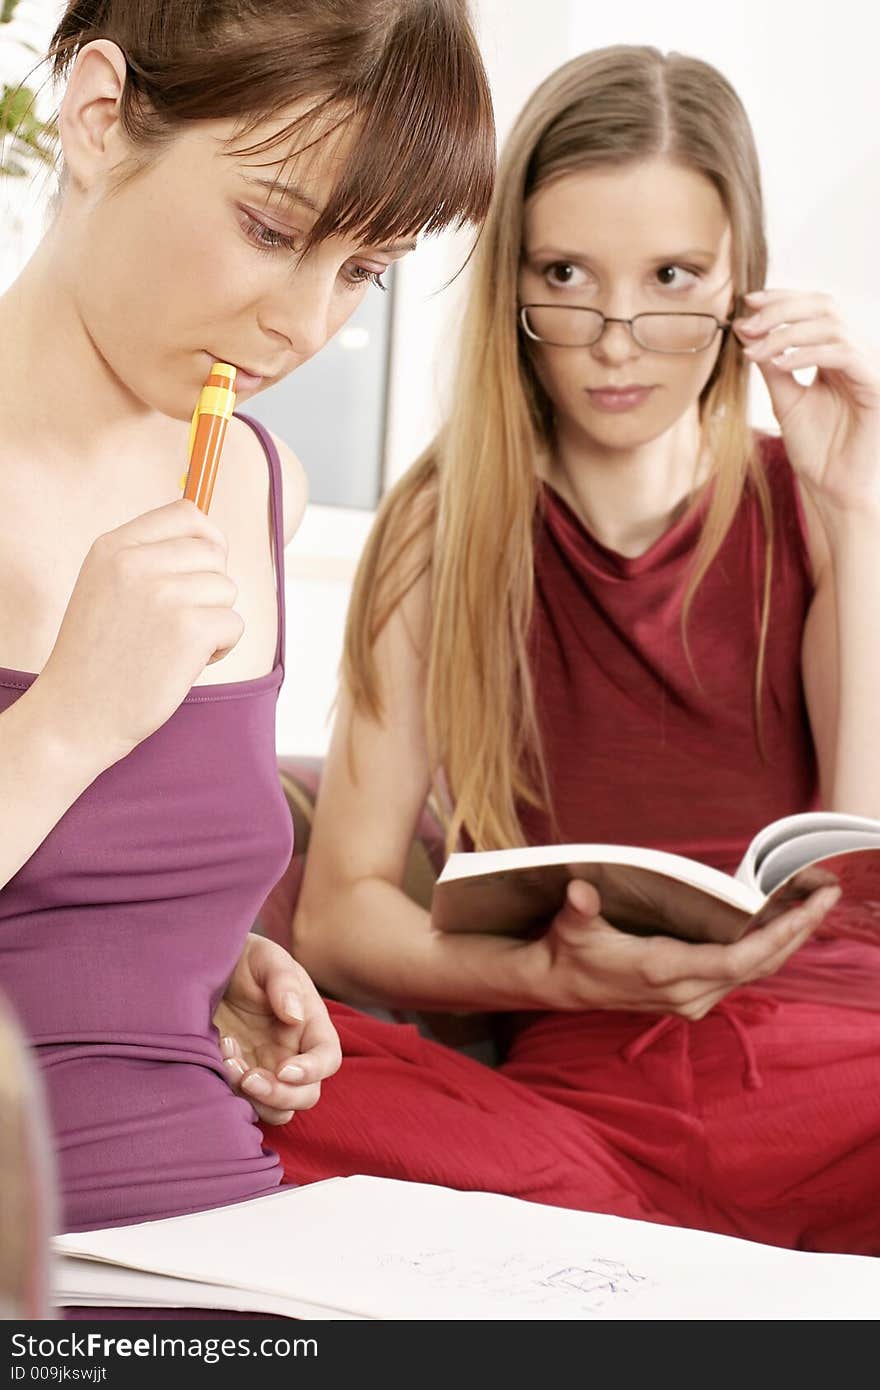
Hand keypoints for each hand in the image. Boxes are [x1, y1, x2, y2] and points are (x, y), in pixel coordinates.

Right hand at [38, 499, 243, 772]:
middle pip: (214, 553)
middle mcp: (136, 563)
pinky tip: (184, 664)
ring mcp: (163, 594)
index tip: (203, 567)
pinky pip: (234, 624)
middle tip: (179, 623)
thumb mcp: (105, 587)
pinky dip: (220, 649)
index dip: (207, 539)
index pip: (185, 513)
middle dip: (209, 589)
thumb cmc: (98, 656)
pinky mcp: (189, 629)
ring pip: (227, 590)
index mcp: (113, 546)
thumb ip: (147, 557)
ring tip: (176, 646)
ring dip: (214, 621)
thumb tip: (212, 539)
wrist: (77, 714)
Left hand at [213, 934, 341, 1124]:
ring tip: (228, 1061)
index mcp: (310, 1023)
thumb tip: (294, 1015)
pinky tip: (217, 1056)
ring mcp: (266, 1068)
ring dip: (255, 1099)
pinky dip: (231, 1093)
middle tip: (248, 1076)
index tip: (284, 1069)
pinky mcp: (239, 1077)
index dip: (312, 1071)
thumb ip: (282, 981)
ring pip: (277, 1109)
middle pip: (306, 1095)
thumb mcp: (265, 957)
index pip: (328, 1058)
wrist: (206, 966)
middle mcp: (293, 1052)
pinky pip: (245, 1102)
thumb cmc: (244, 958)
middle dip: (279, 1094)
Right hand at [530, 877, 841, 1019]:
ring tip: (815, 904)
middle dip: (799, 931)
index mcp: (665, 971)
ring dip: (789, 941)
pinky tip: (783, 924)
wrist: (561, 986)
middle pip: (761, 965)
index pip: (738, 959)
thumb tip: (580, 890)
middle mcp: (687, 992)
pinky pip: (744, 974)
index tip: (808, 910)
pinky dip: (770, 949)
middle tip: (829, 894)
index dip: (778, 936)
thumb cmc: (571, 950)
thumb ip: (580, 909)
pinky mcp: (695, 999)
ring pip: (757, 972)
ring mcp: (694, 1000)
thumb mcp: (572, 927)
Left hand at [734, 289, 879, 517]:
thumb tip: (748, 333)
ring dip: (788, 332)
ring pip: (832, 326)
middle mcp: (856, 353)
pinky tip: (781, 364)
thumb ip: (772, 366)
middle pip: (824, 307)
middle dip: (782, 310)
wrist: (836, 488)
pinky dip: (809, 353)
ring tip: (756, 350)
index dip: (782, 299)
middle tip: (748, 324)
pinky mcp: (876, 384)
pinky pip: (843, 355)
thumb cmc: (817, 449)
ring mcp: (869, 366)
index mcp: (837, 353)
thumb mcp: (786, 400)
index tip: (747, 303)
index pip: (814, 309)